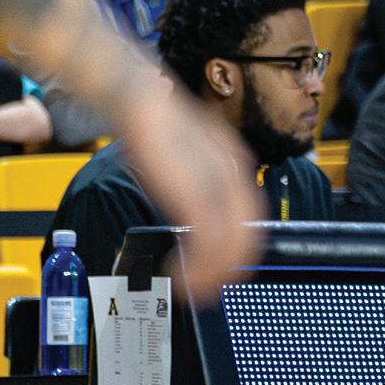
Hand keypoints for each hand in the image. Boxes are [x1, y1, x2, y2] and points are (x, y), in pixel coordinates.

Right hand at [116, 84, 263, 302]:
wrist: (136, 96)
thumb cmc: (149, 123)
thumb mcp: (181, 154)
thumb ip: (192, 180)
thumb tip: (190, 208)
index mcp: (233, 163)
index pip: (249, 217)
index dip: (238, 248)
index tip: (220, 267)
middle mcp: (233, 174)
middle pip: (248, 235)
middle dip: (229, 269)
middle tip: (207, 288)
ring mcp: (218, 184)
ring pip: (231, 245)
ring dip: (211, 274)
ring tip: (191, 287)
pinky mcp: (196, 194)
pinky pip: (208, 243)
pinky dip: (198, 267)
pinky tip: (179, 274)